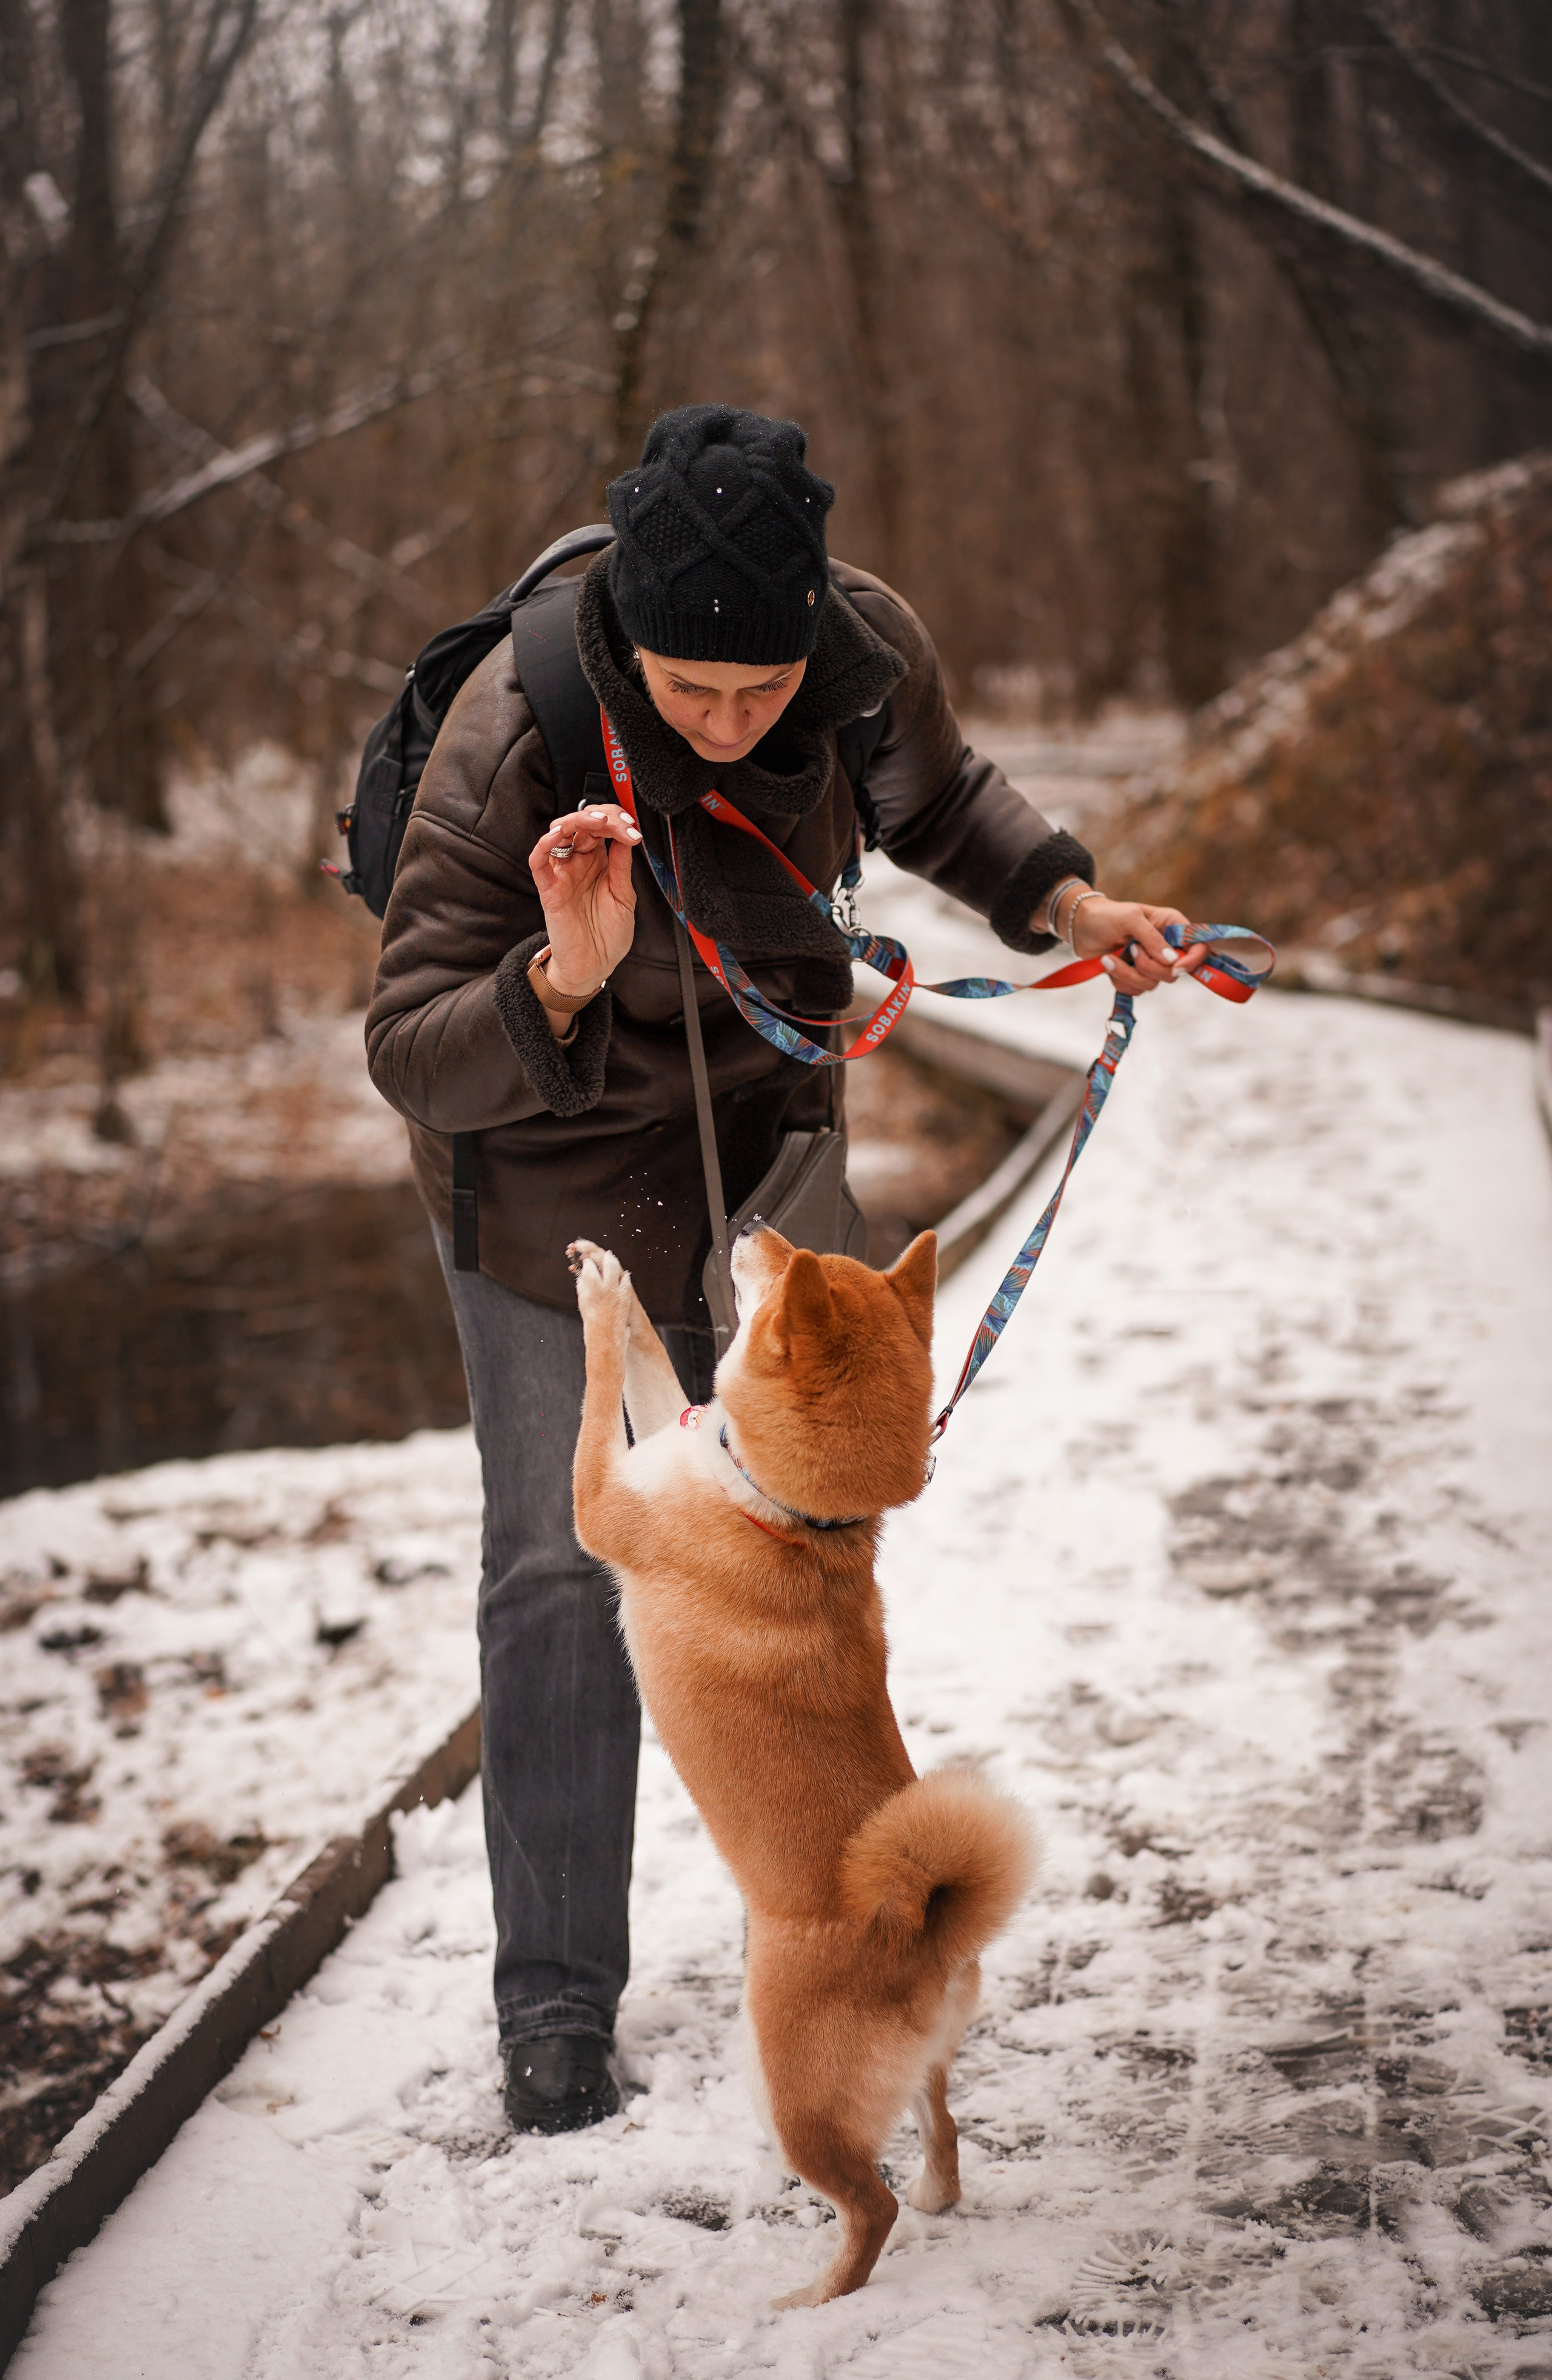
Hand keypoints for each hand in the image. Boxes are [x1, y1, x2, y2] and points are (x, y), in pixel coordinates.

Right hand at [528, 803, 640, 994]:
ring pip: (559, 833)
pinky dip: (545, 844)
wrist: (594, 966)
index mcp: (599, 863)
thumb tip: (625, 836)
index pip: (602, 829)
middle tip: (619, 822)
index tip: (632, 828)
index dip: (616, 821)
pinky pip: (539, 860)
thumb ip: (622, 867)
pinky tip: (558, 835)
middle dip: (601, 816)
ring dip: (576, 820)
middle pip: (582, 824)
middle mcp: (580, 863)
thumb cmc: (608, 936)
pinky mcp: (549, 889)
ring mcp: (563, 874)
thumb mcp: (625, 897)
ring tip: (597, 822)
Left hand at [1066, 895, 1205, 995]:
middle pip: (1174, 973)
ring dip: (1129, 974)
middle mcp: (1166, 947)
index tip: (1175, 967)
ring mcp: (1151, 963)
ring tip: (1111, 956)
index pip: (1199, 947)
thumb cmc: (1107, 915)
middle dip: (1149, 967)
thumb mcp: (1131, 919)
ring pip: (1153, 984)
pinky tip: (1108, 963)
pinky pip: (1136, 990)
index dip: (1193, 961)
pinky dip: (1120, 980)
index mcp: (1173, 927)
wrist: (1081, 927)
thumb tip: (1173, 962)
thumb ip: (1152, 939)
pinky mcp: (1135, 976)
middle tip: (1131, 950)